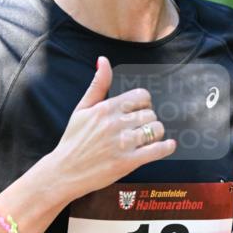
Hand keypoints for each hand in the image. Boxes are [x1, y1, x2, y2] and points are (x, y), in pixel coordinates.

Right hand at [51, 56, 176, 202]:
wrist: (64, 172)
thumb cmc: (72, 142)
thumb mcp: (81, 109)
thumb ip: (97, 85)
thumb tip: (103, 60)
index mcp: (107, 108)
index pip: (142, 96)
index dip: (145, 103)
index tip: (140, 112)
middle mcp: (116, 123)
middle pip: (151, 114)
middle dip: (149, 121)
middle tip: (141, 129)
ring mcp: (122, 143)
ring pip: (156, 130)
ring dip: (156, 134)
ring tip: (148, 139)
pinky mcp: (127, 162)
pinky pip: (157, 150)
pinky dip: (166, 147)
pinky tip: (168, 146)